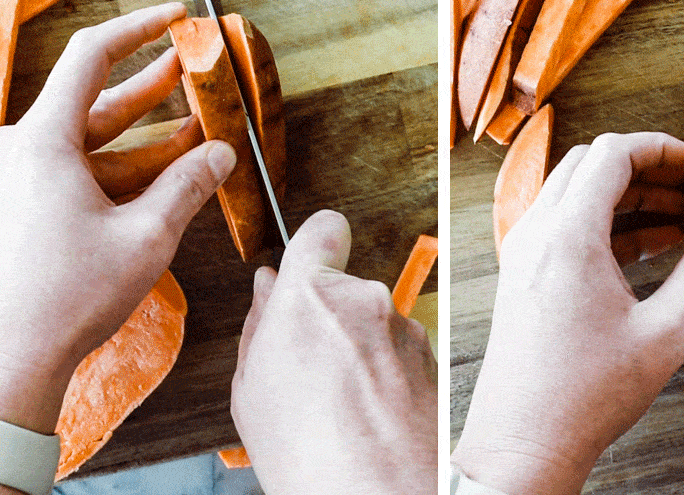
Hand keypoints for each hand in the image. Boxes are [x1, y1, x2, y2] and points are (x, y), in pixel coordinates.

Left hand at [0, 4, 235, 441]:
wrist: (4, 367)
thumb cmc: (65, 301)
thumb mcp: (144, 238)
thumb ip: (187, 185)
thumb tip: (222, 153)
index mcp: (41, 138)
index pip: (91, 54)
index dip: (139, 28)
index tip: (176, 17)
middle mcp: (21, 148)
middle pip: (91, 96)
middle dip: (150, 83)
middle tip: (192, 62)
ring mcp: (15, 179)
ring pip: (87, 138)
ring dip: (141, 132)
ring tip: (195, 121)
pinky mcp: (17, 206)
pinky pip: (73, 168)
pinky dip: (116, 165)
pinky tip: (162, 173)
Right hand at [230, 209, 435, 494]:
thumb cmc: (308, 455)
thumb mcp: (251, 390)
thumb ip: (258, 324)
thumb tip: (264, 288)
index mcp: (309, 294)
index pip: (322, 228)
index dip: (316, 245)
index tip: (310, 264)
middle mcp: (363, 296)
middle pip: (345, 289)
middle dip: (331, 320)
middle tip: (312, 374)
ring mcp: (402, 325)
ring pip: (374, 324)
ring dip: (362, 353)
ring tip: (342, 409)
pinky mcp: (432, 354)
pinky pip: (402, 352)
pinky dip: (390, 376)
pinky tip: (373, 417)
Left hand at [453, 132, 683, 494]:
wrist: (523, 441)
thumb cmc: (584, 397)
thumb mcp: (664, 335)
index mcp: (569, 236)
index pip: (613, 153)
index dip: (660, 147)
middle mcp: (539, 232)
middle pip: (592, 163)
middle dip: (646, 167)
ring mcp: (526, 250)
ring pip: (577, 191)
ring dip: (627, 195)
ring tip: (679, 219)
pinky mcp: (524, 270)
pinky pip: (566, 222)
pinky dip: (606, 222)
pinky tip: (648, 246)